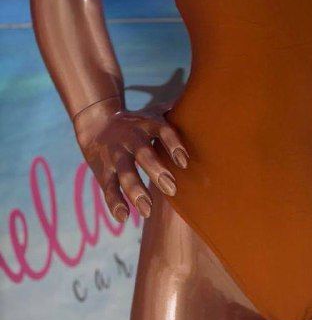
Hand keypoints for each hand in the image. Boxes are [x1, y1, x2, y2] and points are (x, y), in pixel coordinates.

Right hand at [73, 97, 188, 222]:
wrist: (97, 124)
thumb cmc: (139, 122)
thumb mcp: (156, 112)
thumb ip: (177, 112)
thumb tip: (205, 101)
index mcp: (148, 124)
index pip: (163, 131)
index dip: (173, 145)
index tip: (184, 162)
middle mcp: (132, 139)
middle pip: (143, 153)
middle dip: (156, 171)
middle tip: (172, 190)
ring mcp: (116, 156)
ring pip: (125, 174)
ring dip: (135, 192)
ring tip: (147, 211)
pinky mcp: (104, 171)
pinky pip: (108, 188)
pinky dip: (115, 203)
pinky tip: (124, 218)